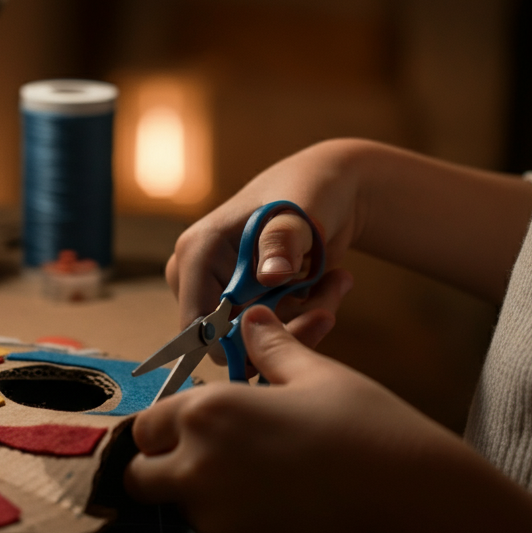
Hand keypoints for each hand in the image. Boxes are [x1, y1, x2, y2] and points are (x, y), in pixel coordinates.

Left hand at [126, 304, 459, 532]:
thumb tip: (252, 319)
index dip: (166, 430)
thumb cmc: (363, 424)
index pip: (146, 427)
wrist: (409, 499)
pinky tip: (287, 523)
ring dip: (207, 506)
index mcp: (206, 413)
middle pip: (141, 480)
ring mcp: (213, 522)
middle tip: (212, 469)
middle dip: (163, 473)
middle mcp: (195, 467)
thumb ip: (270, 348)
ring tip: (268, 493)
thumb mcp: (314, 374)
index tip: (192, 435)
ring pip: (184, 515)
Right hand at [166, 140, 364, 356]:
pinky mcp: (246, 302)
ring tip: (335, 284)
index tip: (291, 329)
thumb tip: (270, 276)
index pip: (198, 329)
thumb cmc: (307, 190)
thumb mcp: (297, 212)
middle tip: (326, 306)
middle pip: (230, 340)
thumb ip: (282, 241)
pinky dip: (305, 318)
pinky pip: (272, 333)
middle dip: (282, 331)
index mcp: (196, 253)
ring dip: (303, 322)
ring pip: (256, 340)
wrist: (329, 189)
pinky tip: (330, 287)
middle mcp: (200, 277)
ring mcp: (221, 291)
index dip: (240, 343)